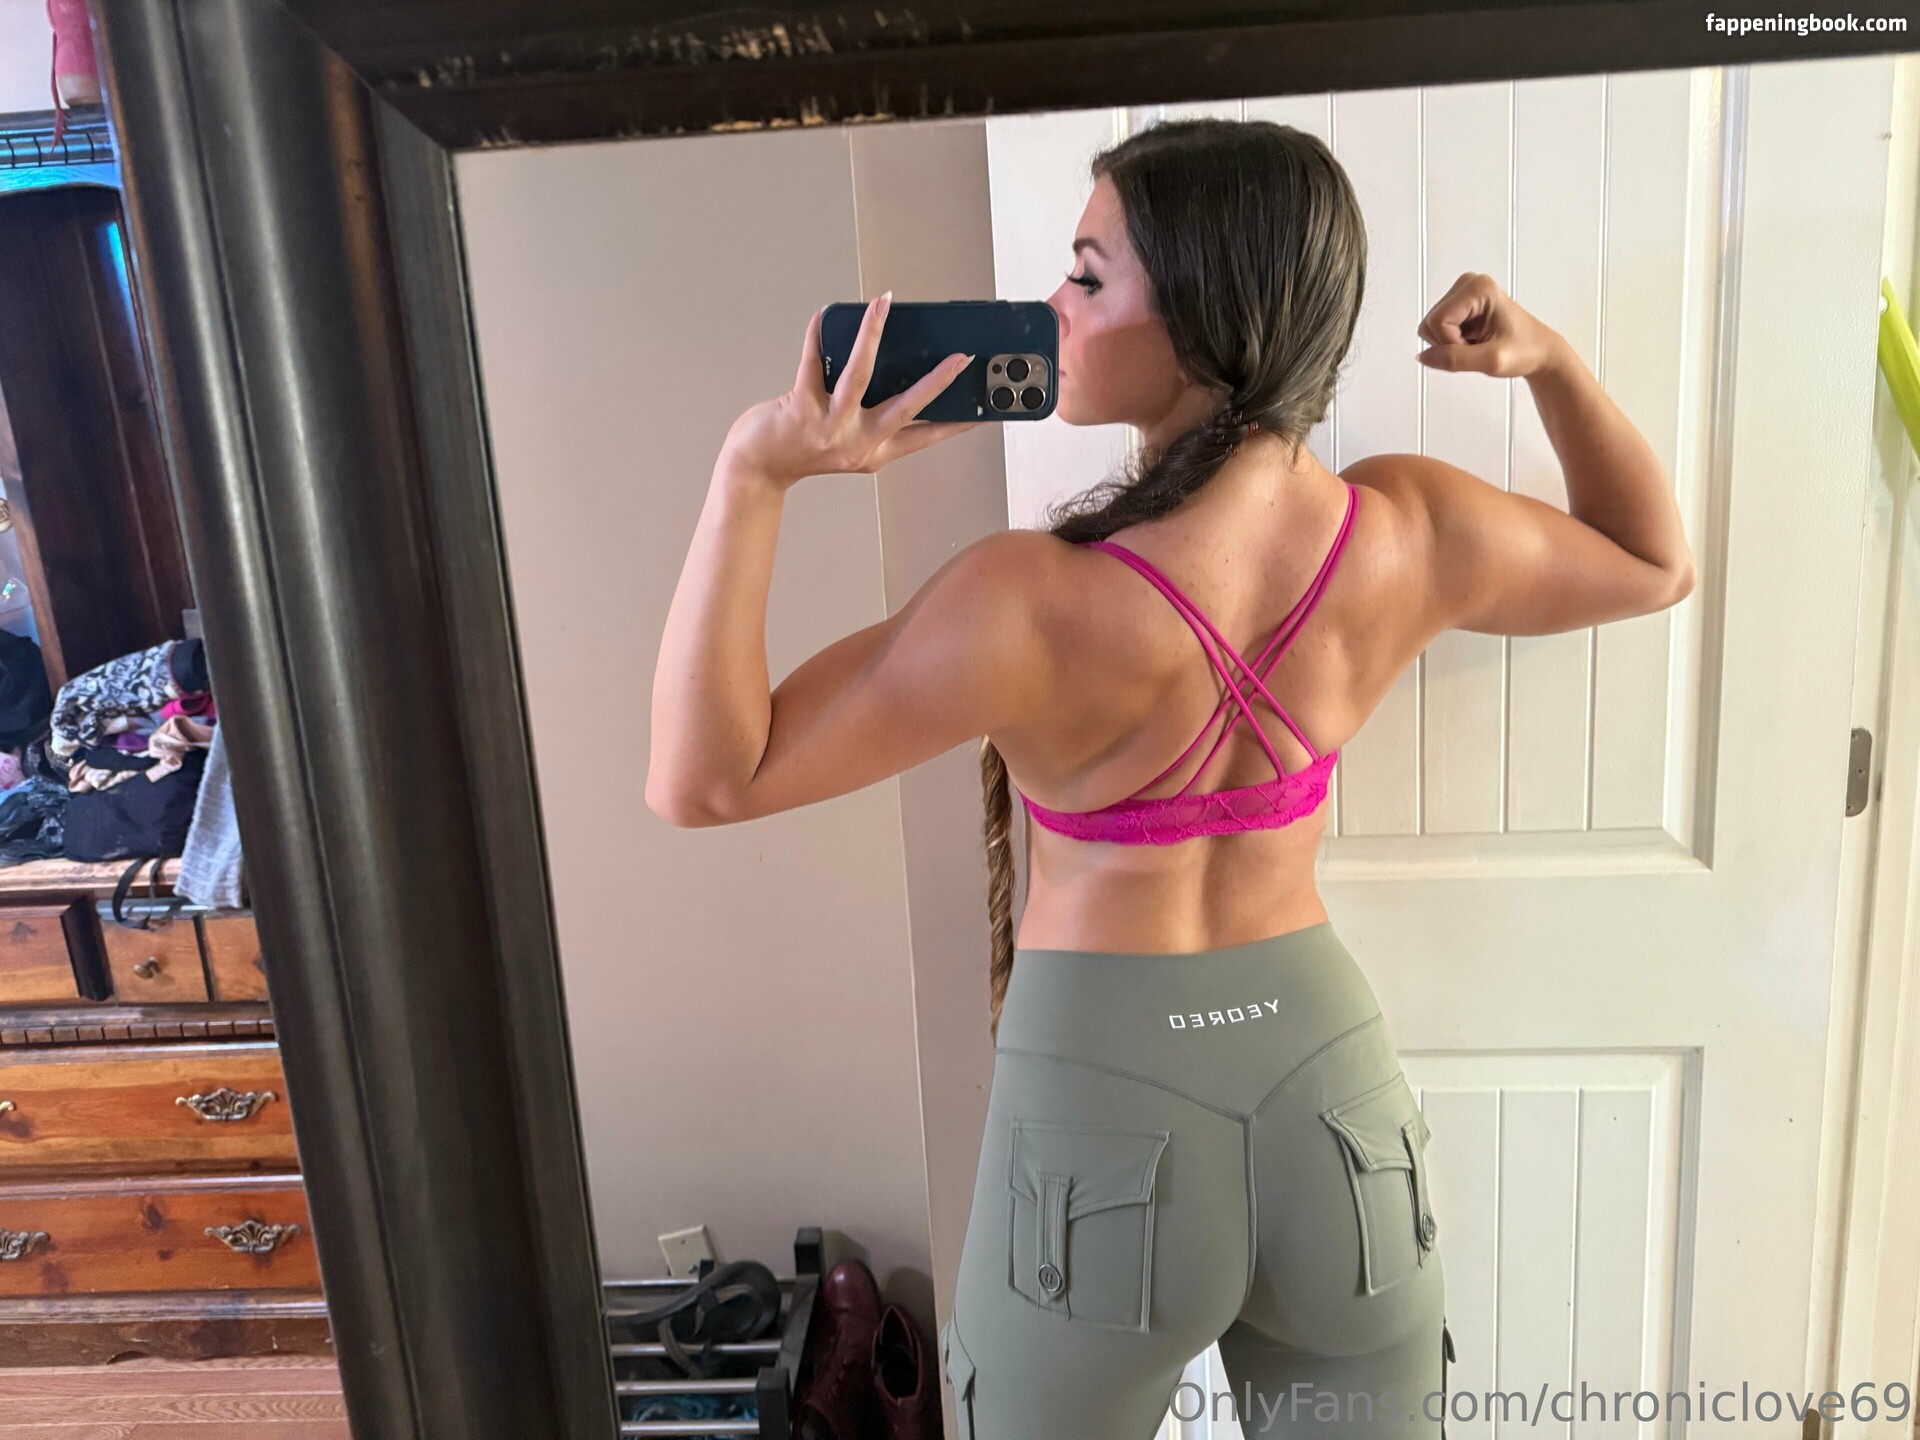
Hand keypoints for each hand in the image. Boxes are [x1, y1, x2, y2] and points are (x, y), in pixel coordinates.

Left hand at [720, 294, 980, 488]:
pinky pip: (813, 362)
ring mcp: (829, 425)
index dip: (955, 424)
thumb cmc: (800, 452)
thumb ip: (871, 419)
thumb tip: (893, 372)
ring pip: (859, 376)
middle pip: (905, 408)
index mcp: (874, 452)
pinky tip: (823, 315)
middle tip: (961, 359)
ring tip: (883, 306)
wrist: (758, 468)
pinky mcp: (800, 407)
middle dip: (936, 382)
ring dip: (873, 336)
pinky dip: (817, 334)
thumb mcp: (846, 444)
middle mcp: (857, 443)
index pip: (924, 437)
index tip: (982, 411)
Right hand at [1416, 273, 1561, 378]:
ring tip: (1477, 344)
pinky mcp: (1459, 303)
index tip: (1477, 347)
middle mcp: (1469, 283)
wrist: (1538, 351)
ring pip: (1430, 327)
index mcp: (1479, 288)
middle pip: (1430, 323)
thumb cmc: (1525, 350)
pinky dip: (1451, 342)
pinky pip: (1437, 329)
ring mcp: (1463, 292)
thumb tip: (1423, 356)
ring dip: (1450, 344)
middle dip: (1448, 344)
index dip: (1451, 344)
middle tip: (1477, 347)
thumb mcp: (1491, 360)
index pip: (1437, 322)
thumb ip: (1455, 359)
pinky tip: (1473, 340)